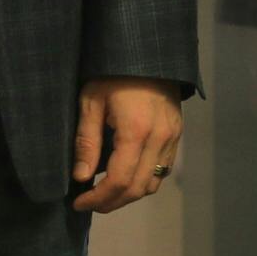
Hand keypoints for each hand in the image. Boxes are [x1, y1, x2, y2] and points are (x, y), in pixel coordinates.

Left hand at [71, 77, 184, 212]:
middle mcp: (159, 139)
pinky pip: (163, 170)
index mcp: (136, 131)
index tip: (78, 202)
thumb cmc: (113, 74)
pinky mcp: (177, 135)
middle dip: (110, 203)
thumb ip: (86, 142)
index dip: (98, 198)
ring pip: (152, 183)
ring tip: (105, 192)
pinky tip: (126, 175)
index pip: (119, 180)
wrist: (149, 52)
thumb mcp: (91, 101)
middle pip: (137, 188)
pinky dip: (143, 180)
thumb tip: (81, 178)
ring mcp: (172, 138)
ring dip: (128, 195)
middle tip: (89, 203)